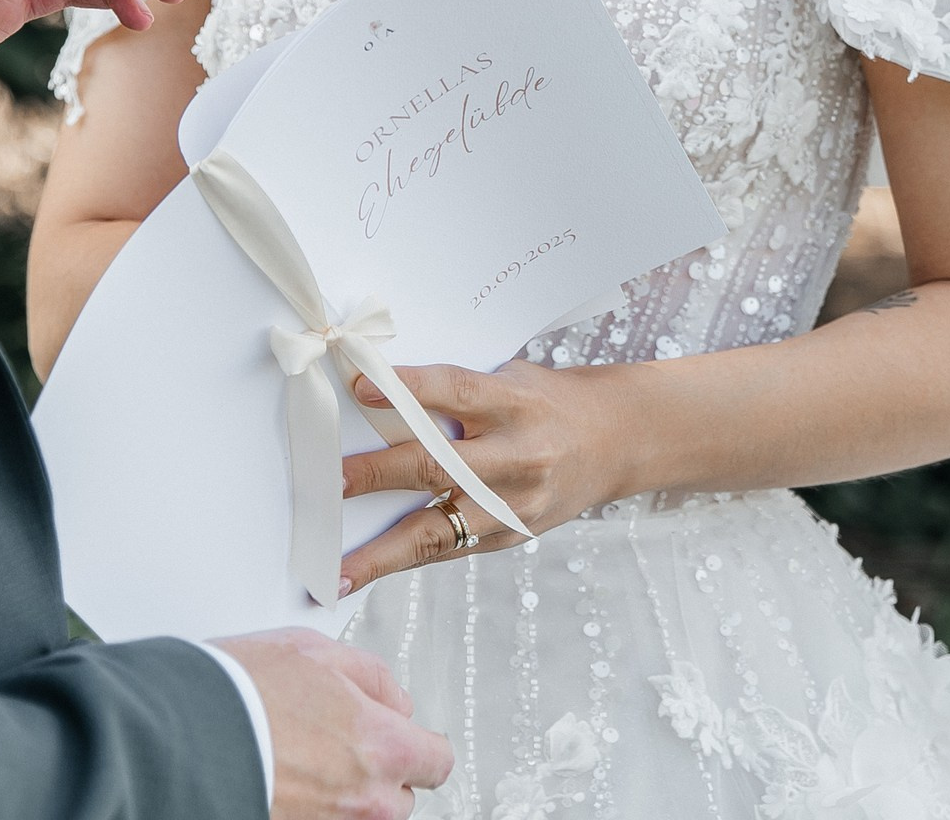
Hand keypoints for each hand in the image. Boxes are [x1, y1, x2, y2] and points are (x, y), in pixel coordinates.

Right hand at [209, 626, 452, 819]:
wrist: (173, 738)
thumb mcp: (315, 650)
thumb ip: (371, 677)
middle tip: (340, 740)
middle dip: (380, 771)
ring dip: (345, 792)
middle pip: (399, 797)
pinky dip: (313, 805)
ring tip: (303, 757)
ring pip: (359, 815)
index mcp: (382, 747)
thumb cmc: (238, 692)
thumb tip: (393, 699)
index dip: (422, 745)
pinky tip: (283, 777)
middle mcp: (362, 802)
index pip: (437, 762)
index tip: (408, 737)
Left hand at [337, 362, 628, 593]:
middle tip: (332, 483)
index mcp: (516, 402)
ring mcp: (515, 504)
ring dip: (384, 552)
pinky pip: (451, 550)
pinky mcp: (511, 537)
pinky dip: (408, 560)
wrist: (616, 441)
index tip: (359, 388)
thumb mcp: (512, 379)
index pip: (455, 390)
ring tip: (340, 569)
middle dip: (378, 474)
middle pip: (438, 465)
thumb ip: (457, 394)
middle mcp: (517, 455)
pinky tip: (371, 570)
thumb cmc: (549, 402)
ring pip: (440, 530)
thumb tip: (380, 402)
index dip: (407, 389)